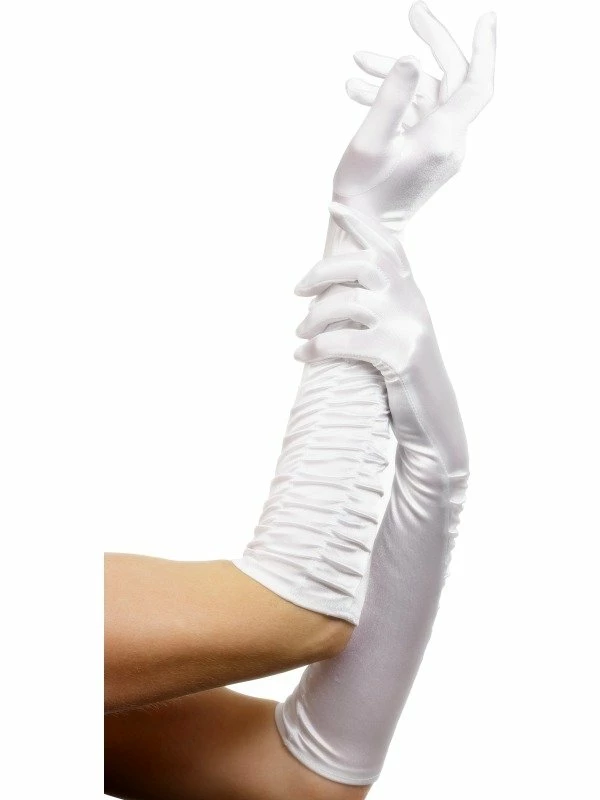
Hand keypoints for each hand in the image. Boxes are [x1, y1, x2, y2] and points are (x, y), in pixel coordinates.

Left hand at [297, 202, 467, 474]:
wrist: (436, 426)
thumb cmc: (407, 382)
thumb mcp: (399, 336)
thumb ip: (380, 310)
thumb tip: (335, 291)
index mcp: (411, 295)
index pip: (387, 247)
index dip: (360, 225)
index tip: (333, 207)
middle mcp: (413, 304)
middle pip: (362, 264)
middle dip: (322, 271)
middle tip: (297, 291)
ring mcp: (409, 328)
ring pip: (349, 300)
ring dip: (315, 316)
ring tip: (300, 334)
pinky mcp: (399, 356)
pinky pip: (346, 341)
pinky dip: (317, 347)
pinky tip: (303, 356)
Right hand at [333, 2, 495, 233]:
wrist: (364, 233)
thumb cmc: (363, 193)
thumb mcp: (369, 142)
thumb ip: (391, 97)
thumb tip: (413, 59)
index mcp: (443, 138)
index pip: (478, 84)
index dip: (484, 47)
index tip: (485, 16)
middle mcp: (449, 142)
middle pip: (452, 80)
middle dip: (432, 44)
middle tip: (412, 12)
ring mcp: (440, 149)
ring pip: (428, 95)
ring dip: (396, 75)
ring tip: (357, 64)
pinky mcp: (427, 154)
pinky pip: (417, 114)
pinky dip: (394, 99)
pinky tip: (358, 91)